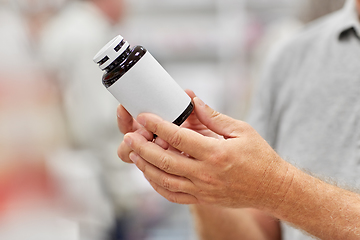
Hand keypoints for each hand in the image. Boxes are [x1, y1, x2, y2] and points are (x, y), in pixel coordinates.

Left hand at [123, 98, 292, 209]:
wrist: (272, 188)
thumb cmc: (259, 157)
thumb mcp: (241, 130)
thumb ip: (213, 117)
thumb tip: (194, 101)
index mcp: (216, 153)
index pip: (179, 137)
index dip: (158, 125)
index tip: (144, 116)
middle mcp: (206, 174)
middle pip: (165, 160)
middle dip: (143, 147)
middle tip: (129, 136)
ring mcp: (203, 189)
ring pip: (165, 180)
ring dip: (146, 167)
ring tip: (134, 154)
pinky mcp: (203, 199)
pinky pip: (174, 195)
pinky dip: (158, 185)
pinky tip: (150, 175)